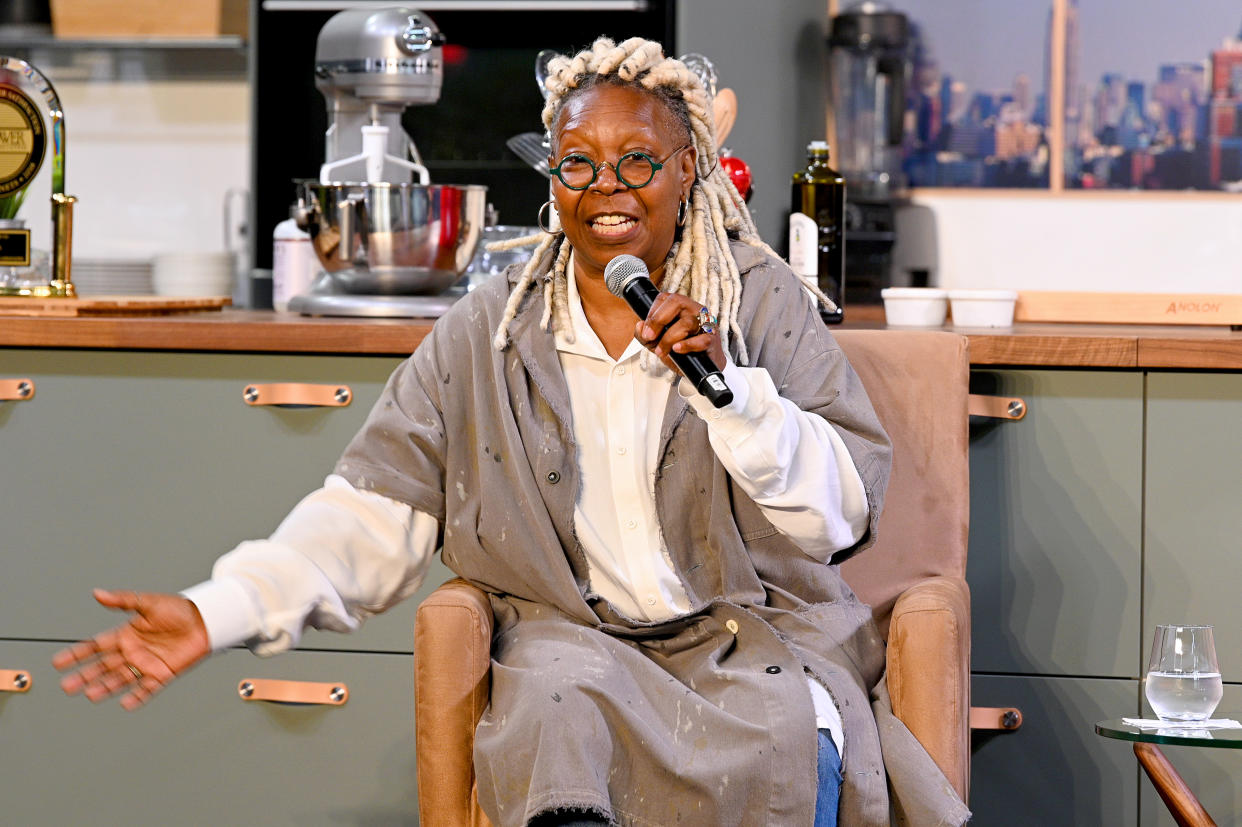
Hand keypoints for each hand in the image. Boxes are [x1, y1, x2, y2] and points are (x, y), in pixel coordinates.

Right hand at [52, 589, 210, 710]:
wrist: (206, 620)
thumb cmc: (178, 609)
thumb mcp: (148, 602)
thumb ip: (123, 600)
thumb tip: (97, 593)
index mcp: (125, 635)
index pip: (95, 646)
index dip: (77, 654)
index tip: (58, 662)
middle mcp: (132, 652)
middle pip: (103, 667)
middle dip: (85, 676)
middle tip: (67, 686)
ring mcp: (146, 664)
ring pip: (120, 680)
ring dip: (105, 688)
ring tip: (90, 694)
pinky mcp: (162, 674)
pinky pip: (147, 689)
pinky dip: (137, 697)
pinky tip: (125, 703)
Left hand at [634, 292, 725, 374]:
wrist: (701, 368)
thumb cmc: (681, 350)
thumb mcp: (658, 342)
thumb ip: (646, 336)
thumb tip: (639, 327)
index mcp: (682, 307)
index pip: (665, 298)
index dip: (652, 312)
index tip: (645, 330)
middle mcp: (694, 310)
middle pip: (677, 302)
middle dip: (658, 320)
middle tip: (650, 337)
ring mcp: (705, 323)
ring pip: (687, 322)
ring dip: (669, 339)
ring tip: (661, 351)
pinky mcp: (712, 340)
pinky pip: (701, 339)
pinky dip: (687, 345)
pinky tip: (677, 349)